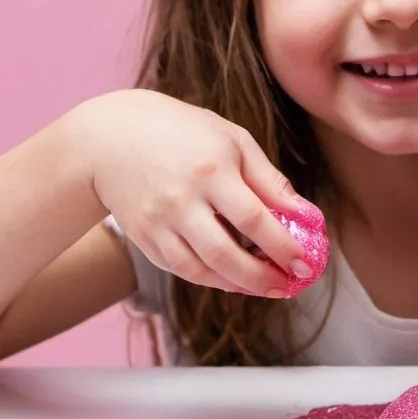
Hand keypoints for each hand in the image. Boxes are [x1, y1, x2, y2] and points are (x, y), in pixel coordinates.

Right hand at [71, 89, 317, 296]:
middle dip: (263, 277)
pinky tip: (234, 278)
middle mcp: (182, 200)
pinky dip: (211, 280)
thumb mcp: (232, 140)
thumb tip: (304, 214)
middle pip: (227, 254)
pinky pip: (182, 270)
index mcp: (211, 169)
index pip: (254, 219)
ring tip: (268, 286)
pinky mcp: (144, 238)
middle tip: (290, 284)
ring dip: (240, 285)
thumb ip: (269, 179)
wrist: (112, 136)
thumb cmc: (183, 132)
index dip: (282, 246)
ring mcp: (159, 223)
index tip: (305, 263)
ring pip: (202, 271)